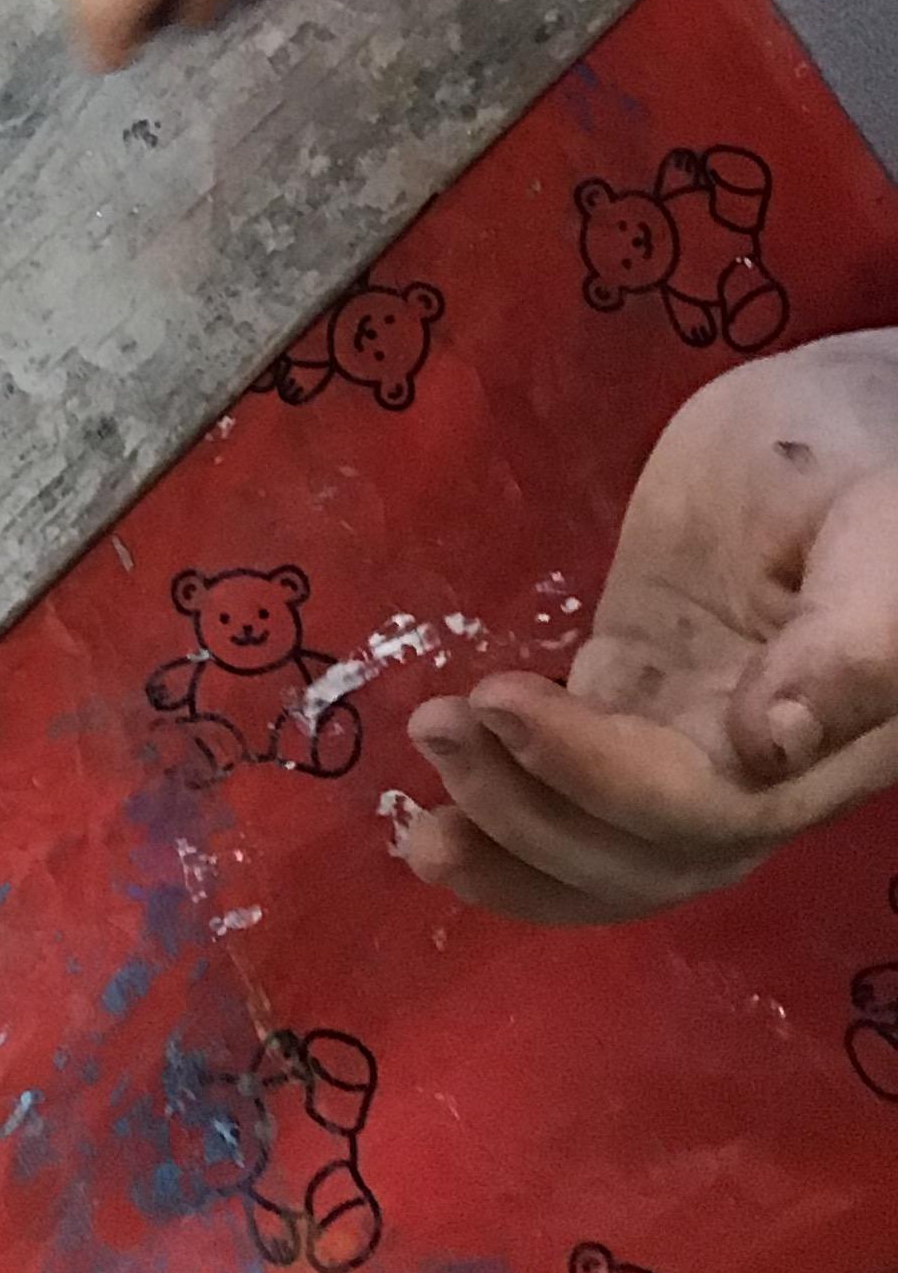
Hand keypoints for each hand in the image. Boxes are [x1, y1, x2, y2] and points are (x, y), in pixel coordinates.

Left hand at [402, 332, 897, 923]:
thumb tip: (773, 740)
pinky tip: (445, 770)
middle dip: (527, 816)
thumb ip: (848, 649)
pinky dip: (510, 791)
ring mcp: (693, 732)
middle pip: (639, 855)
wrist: (844, 418)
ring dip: (506, 830)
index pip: (699, 811)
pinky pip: (577, 773)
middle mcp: (760, 773)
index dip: (593, 778)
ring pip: (602, 840)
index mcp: (824, 750)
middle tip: (436, 726)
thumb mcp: (879, 545)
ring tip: (422, 787)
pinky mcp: (640, 687)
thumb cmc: (872, 466)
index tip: (499, 700)